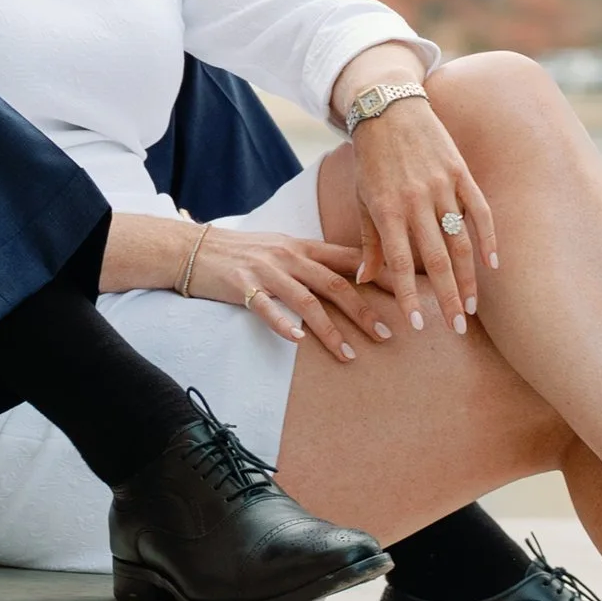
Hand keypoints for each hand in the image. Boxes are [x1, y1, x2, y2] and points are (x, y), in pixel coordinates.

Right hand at [184, 226, 383, 358]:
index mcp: (302, 246)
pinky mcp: (242, 286)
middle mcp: (289, 256)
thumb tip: (348, 275)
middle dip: (364, 310)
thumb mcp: (281, 248)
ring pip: (307, 301)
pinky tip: (297, 341)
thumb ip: (312, 260)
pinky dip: (283, 324)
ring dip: (331, 330)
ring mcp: (266, 271)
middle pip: (335, 284)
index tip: (406, 293)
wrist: (195, 248)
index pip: (349, 259)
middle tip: (388, 334)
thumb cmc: (243, 252)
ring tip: (350, 354)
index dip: (379, 275)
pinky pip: (266, 307)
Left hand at [342, 92, 496, 335]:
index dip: (409, 296)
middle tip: (457, 329)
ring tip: (472, 306)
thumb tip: (364, 279)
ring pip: (460, 241)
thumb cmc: (372, 159)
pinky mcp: (460, 173)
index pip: (400, 263)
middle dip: (447, 298)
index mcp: (387, 209)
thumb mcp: (363, 198)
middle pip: (436, 260)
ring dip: (468, 278)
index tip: (418, 325)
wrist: (389, 108)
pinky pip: (479, 210)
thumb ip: (368, 241)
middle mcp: (416, 201)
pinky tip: (493, 264)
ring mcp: (442, 186)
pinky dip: (489, 238)